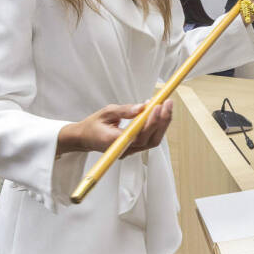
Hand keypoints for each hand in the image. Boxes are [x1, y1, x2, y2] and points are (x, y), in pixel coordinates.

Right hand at [56, 100, 173, 156]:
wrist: (85, 138)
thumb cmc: (93, 125)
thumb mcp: (106, 112)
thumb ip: (124, 110)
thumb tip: (142, 107)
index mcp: (115, 142)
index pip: (139, 135)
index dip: (151, 122)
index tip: (157, 106)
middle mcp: (125, 149)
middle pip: (151, 139)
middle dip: (162, 121)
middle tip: (167, 103)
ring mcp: (130, 151)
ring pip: (153, 141)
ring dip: (163, 123)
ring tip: (166, 105)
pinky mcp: (134, 148)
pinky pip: (150, 139)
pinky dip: (157, 126)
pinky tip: (160, 113)